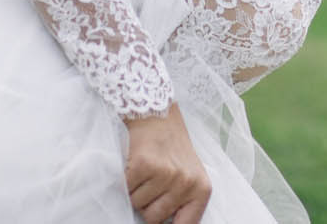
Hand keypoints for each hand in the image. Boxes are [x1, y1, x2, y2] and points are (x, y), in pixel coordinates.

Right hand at [125, 104, 211, 223]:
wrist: (157, 112)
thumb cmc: (171, 147)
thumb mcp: (188, 175)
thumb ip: (182, 203)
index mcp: (201, 189)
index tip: (157, 217)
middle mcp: (187, 183)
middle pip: (153, 218)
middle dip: (147, 204)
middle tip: (152, 181)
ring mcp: (167, 174)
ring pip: (136, 204)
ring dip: (135, 190)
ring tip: (146, 169)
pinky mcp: (145, 165)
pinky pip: (125, 188)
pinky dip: (124, 179)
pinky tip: (134, 163)